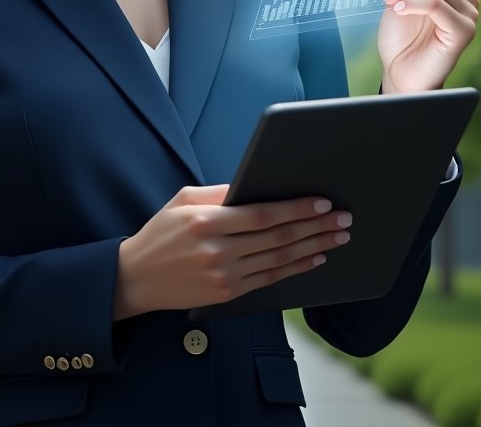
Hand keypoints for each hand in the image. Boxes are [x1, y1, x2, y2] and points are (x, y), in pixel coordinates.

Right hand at [112, 184, 351, 318]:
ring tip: (337, 237)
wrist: (137, 277)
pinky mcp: (228, 293)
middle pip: (277, 238)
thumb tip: (254, 186)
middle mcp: (218, 250)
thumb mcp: (183, 200)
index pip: (261, 215)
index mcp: (206, 222)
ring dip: (313, 248)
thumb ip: (220, 193)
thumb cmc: (161, 233)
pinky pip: (270, 279)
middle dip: (315, 227)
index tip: (321, 203)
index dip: (295, 209)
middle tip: (343, 219)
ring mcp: (224, 275)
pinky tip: (314, 259)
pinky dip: (296, 268)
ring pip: (279, 259)